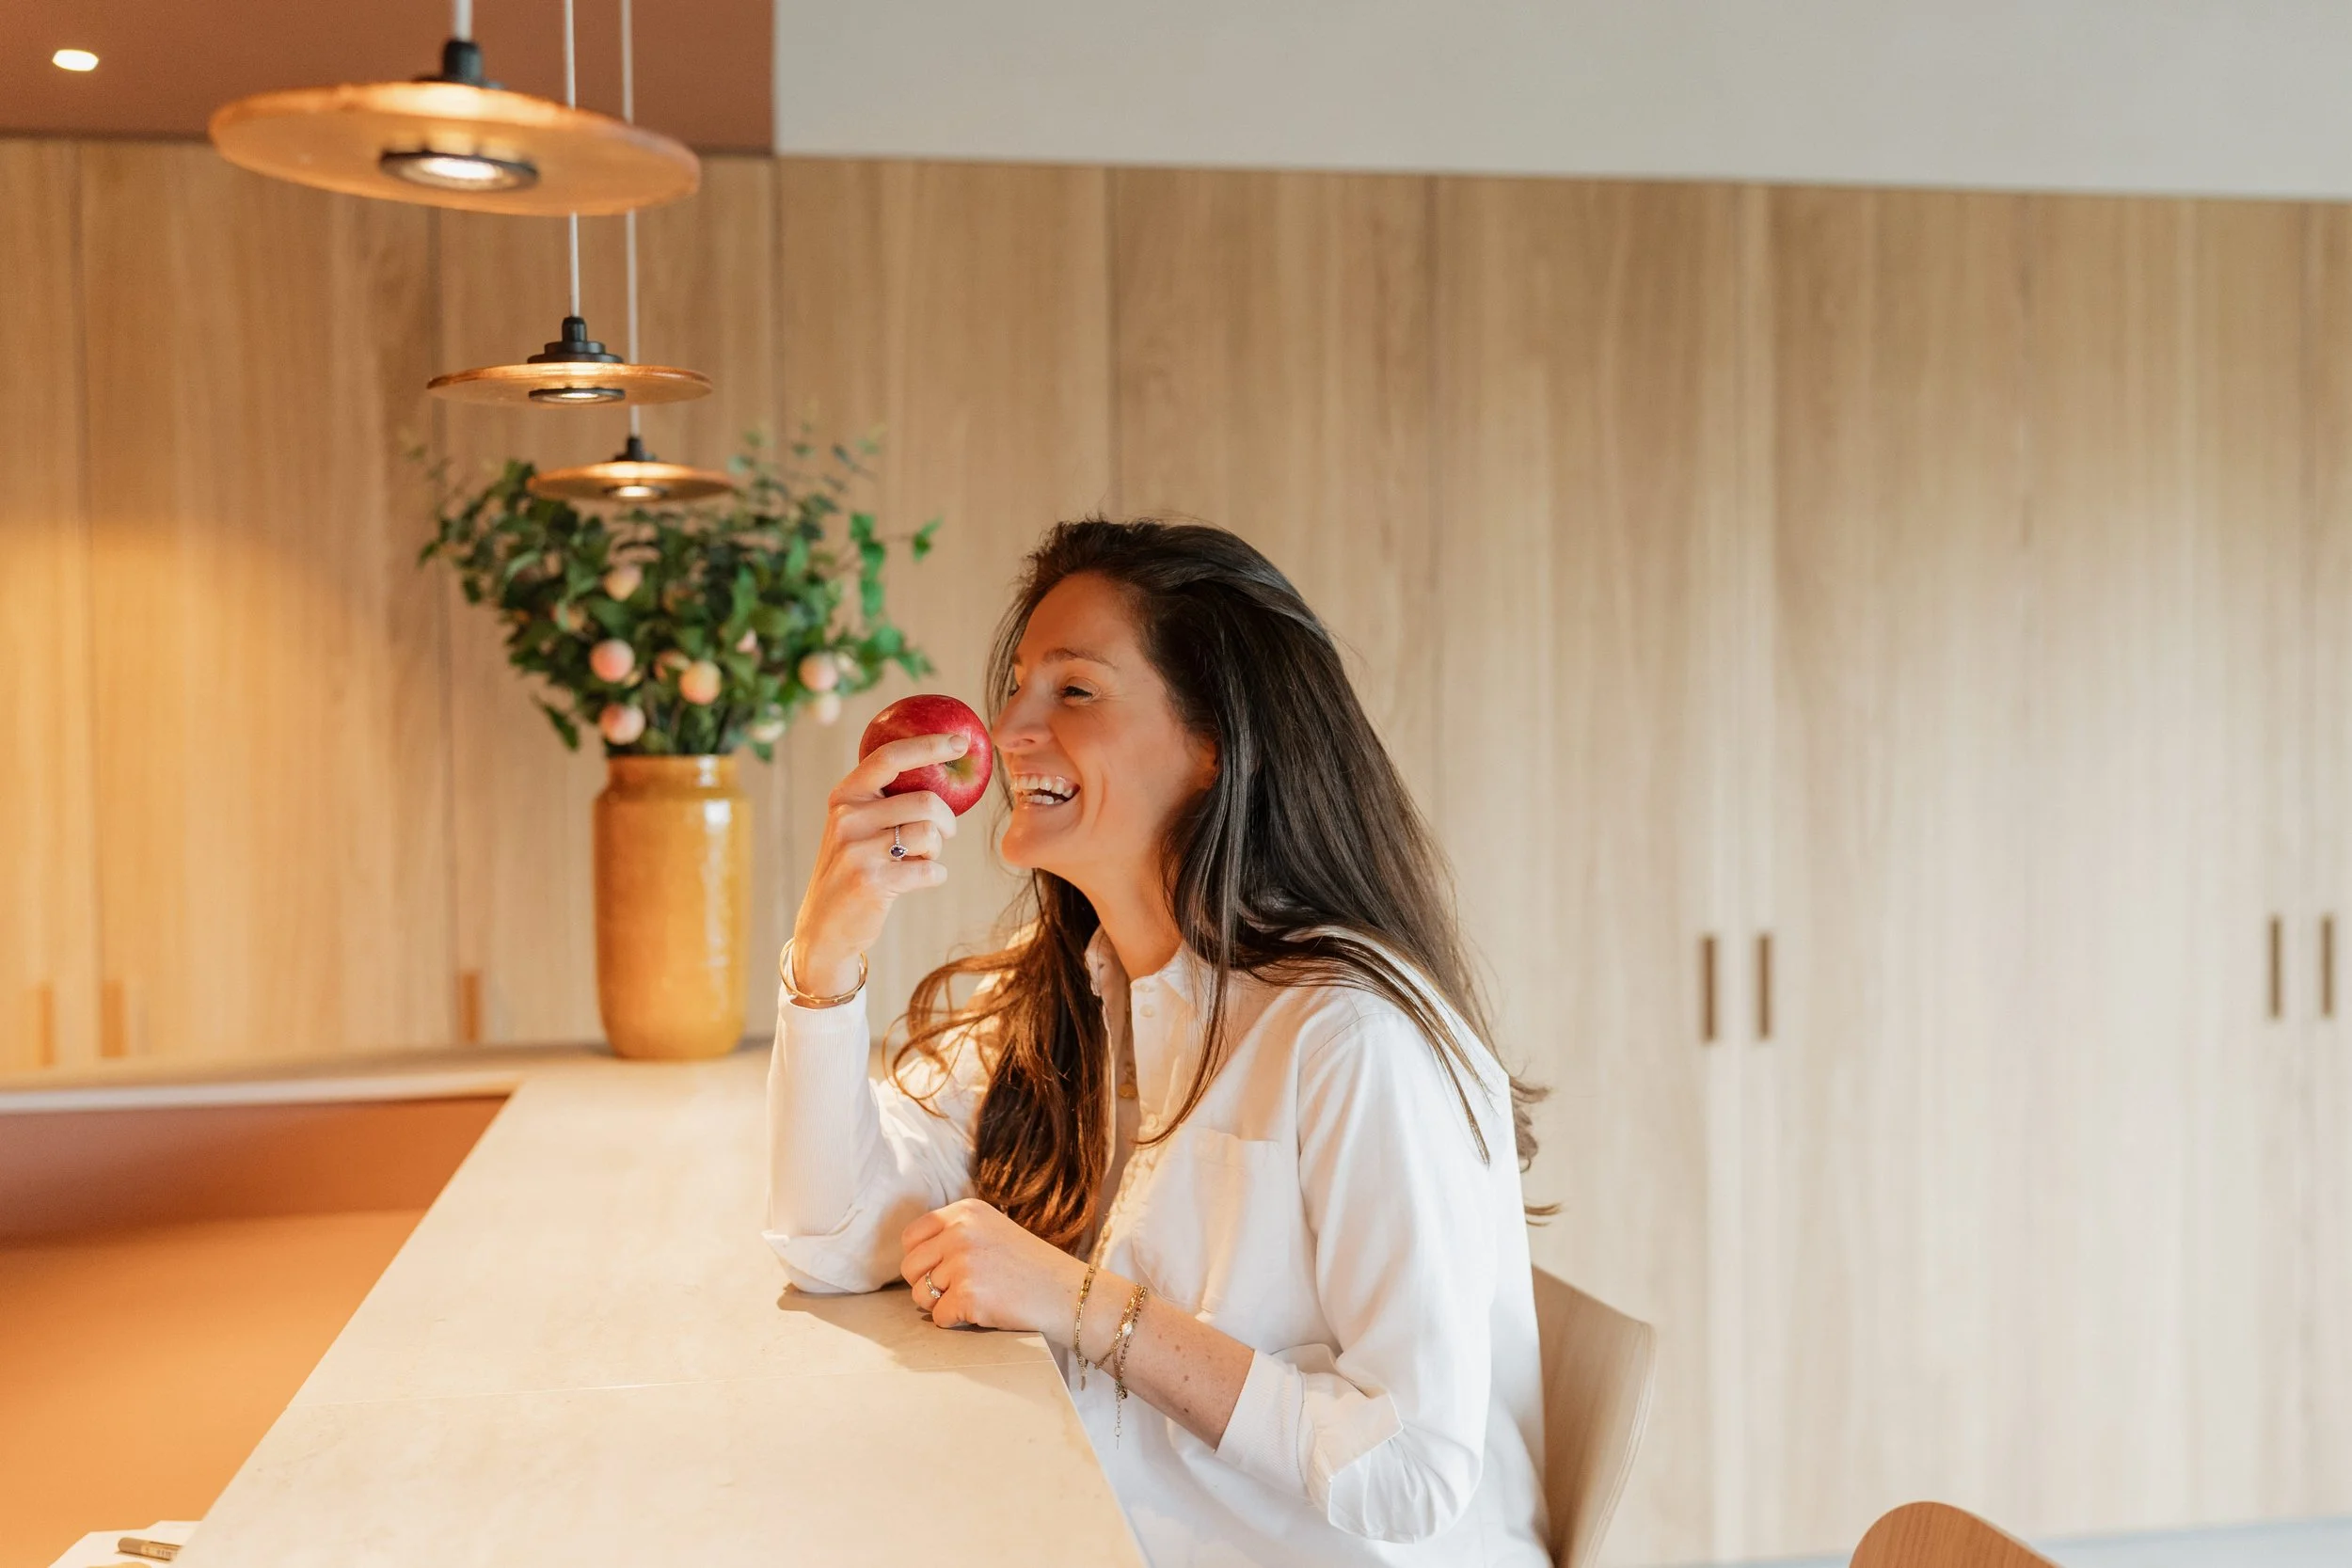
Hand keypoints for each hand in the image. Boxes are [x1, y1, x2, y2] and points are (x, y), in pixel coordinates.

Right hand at [788, 733, 967, 994]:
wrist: (824, 925)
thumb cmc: (855, 868)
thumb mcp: (856, 827)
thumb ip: (885, 800)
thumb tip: (944, 773)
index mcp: (845, 795)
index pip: (890, 757)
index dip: (929, 745)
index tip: (962, 741)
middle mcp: (847, 817)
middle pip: (925, 802)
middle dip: (946, 821)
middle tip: (945, 834)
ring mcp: (857, 850)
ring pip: (929, 835)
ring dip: (936, 851)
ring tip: (919, 860)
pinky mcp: (872, 881)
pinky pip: (931, 870)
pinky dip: (934, 875)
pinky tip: (917, 880)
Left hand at [900, 1198, 1084, 1335]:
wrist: (1065, 1291)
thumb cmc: (1028, 1266)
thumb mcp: (990, 1229)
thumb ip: (954, 1234)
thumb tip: (912, 1255)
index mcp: (965, 1212)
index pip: (911, 1236)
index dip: (920, 1258)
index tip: (939, 1268)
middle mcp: (960, 1232)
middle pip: (909, 1267)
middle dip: (926, 1284)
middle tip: (956, 1290)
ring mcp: (963, 1264)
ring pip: (920, 1295)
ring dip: (940, 1304)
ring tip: (973, 1299)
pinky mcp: (968, 1296)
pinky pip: (939, 1317)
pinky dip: (956, 1321)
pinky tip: (983, 1311)